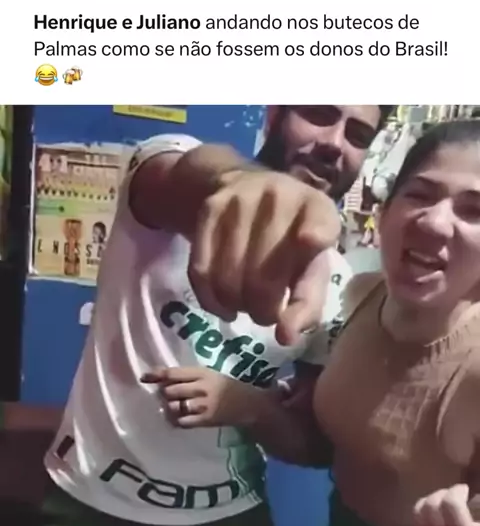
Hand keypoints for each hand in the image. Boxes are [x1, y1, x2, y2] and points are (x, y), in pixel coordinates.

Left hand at [143, 367, 264, 428]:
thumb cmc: (227, 387)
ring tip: (177, 407)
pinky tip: (180, 418)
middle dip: (165, 394)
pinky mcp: (205, 420)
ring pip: (173, 406)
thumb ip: (189, 377)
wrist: (250, 405)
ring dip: (170, 407)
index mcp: (202, 373)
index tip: (143, 377)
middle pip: (169, 391)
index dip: (156, 375)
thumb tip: (162, 380)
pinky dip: (177, 420)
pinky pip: (181, 421)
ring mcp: (202, 405)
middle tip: (170, 396)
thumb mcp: (210, 375)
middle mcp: (200, 387)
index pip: (173, 373)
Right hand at [188, 168, 339, 344]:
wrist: (246, 188)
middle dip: (264, 310)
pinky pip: (202, 270)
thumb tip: (285, 337)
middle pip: (265, 274)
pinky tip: (224, 306)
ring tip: (245, 306)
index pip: (318, 223)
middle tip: (266, 314)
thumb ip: (306, 302)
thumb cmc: (291, 238)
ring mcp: (239, 200)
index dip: (314, 235)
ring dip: (237, 306)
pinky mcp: (208, 209)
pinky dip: (211, 300)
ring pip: (229, 276)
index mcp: (316, 207)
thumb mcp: (311, 265)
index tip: (310, 243)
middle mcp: (279, 196)